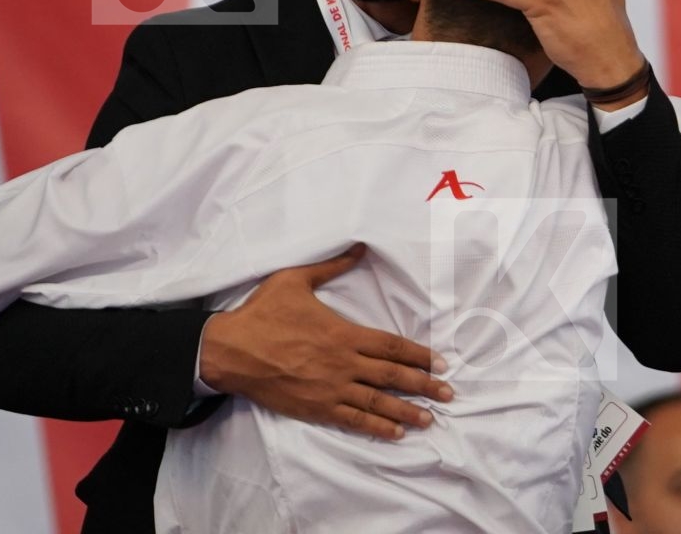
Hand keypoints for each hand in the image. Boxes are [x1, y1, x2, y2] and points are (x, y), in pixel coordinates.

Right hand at [198, 244, 451, 439]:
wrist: (230, 350)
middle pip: (392, 376)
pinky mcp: (315, 407)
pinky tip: (394, 432)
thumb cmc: (262, 313)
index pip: (391, 346)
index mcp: (343, 333)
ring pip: (377, 402)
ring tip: (431, 419)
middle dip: (424, 385)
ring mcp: (330, 388)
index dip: (419, 355)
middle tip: (449, 393)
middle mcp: (342, 363)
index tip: (440, 362)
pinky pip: (352, 419)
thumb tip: (359, 247)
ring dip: (407, 411)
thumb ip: (331, 265)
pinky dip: (375, 426)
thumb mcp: (295, 279)